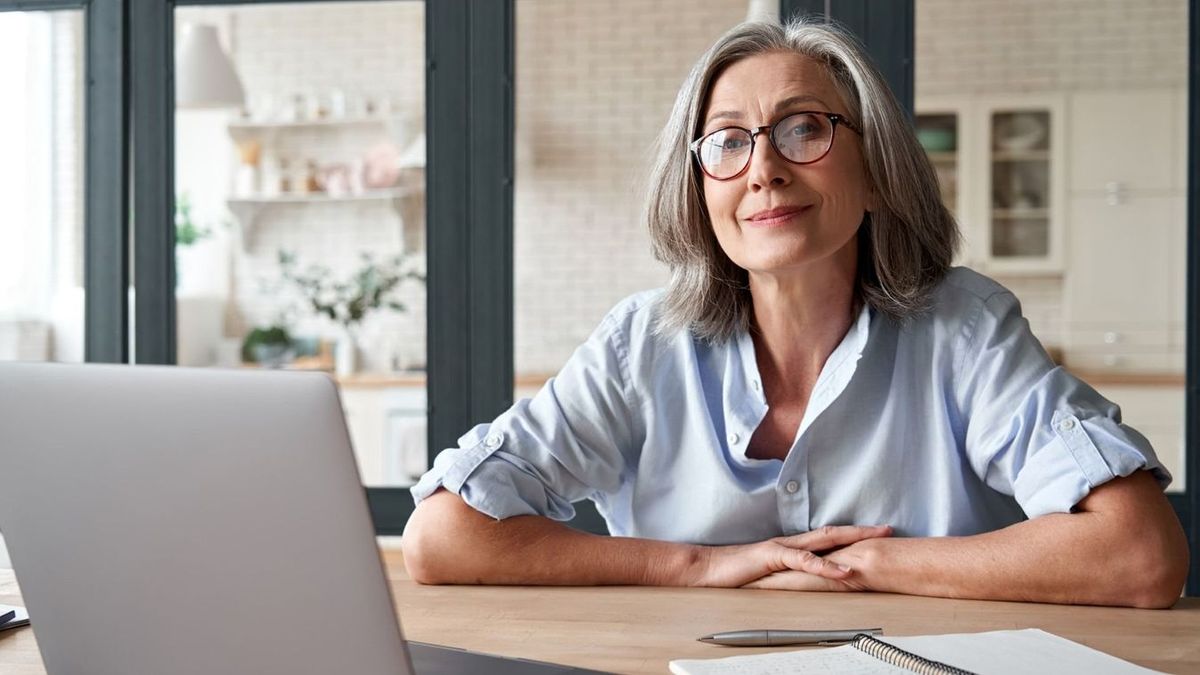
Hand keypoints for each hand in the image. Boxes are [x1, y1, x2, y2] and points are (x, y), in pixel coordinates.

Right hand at [741, 537, 883, 591]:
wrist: (707, 568)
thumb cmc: (735, 572)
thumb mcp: (768, 573)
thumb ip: (787, 573)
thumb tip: (807, 579)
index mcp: (791, 547)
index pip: (827, 537)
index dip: (852, 535)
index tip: (875, 534)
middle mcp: (790, 543)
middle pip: (832, 532)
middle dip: (861, 531)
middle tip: (887, 530)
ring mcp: (782, 548)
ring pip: (823, 541)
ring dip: (851, 542)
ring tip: (874, 544)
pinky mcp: (772, 557)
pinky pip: (803, 560)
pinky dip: (826, 565)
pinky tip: (843, 570)